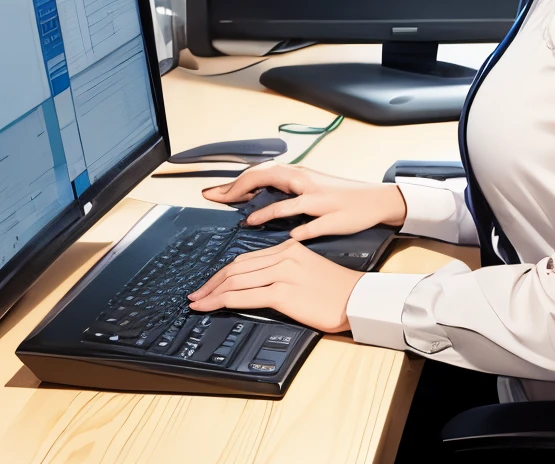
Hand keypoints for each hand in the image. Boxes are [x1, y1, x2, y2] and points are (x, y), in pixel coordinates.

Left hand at [188, 239, 360, 331]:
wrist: (358, 300)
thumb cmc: (337, 291)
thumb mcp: (308, 270)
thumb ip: (282, 271)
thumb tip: (258, 286)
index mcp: (288, 248)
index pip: (245, 258)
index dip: (223, 272)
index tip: (210, 283)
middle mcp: (282, 256)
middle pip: (235, 268)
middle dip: (211, 282)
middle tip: (196, 294)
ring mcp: (282, 273)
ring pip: (235, 281)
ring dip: (211, 293)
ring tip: (198, 303)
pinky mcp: (283, 292)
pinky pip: (244, 296)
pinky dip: (223, 302)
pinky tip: (212, 307)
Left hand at [202, 163, 406, 239]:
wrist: (374, 200)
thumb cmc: (338, 198)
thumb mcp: (307, 188)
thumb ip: (282, 192)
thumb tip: (254, 196)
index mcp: (297, 175)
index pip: (258, 174)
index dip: (233, 182)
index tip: (211, 193)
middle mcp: (305, 183)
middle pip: (265, 179)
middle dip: (238, 189)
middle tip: (215, 199)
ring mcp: (319, 200)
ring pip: (288, 202)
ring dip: (266, 212)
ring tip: (247, 222)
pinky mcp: (333, 217)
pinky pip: (313, 224)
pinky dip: (300, 229)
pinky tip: (289, 237)